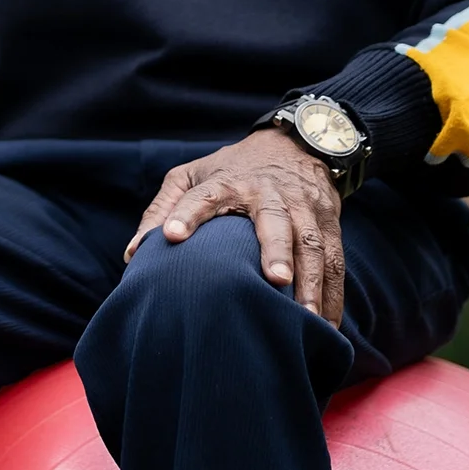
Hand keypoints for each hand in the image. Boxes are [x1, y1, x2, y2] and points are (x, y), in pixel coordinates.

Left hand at [125, 128, 346, 323]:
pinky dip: (334, 295)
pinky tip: (327, 326)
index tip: (171, 236)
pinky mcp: (330, 223)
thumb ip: (163, 209)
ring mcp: (304, 208)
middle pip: (275, 220)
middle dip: (277, 249)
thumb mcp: (192, 175)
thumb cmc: (232, 170)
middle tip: (275, 279)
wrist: (296, 143)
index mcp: (226, 182)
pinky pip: (336, 262)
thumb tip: (133, 254)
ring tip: (307, 317)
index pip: (202, 195)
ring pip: (313, 244)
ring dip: (313, 281)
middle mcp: (268, 194)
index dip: (186, 213)